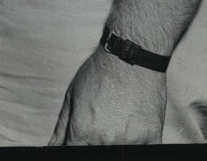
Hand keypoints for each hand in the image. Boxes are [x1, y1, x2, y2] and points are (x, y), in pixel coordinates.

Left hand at [48, 46, 166, 145]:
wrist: (130, 55)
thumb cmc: (99, 72)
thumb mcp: (72, 95)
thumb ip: (62, 127)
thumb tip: (53, 148)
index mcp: (83, 131)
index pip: (73, 153)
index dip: (74, 147)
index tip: (78, 140)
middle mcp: (106, 140)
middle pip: (96, 152)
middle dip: (94, 140)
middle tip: (102, 117)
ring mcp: (131, 141)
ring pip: (119, 151)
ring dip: (116, 138)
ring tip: (117, 115)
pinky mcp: (153, 138)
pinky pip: (144, 151)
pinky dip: (137, 141)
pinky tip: (133, 122)